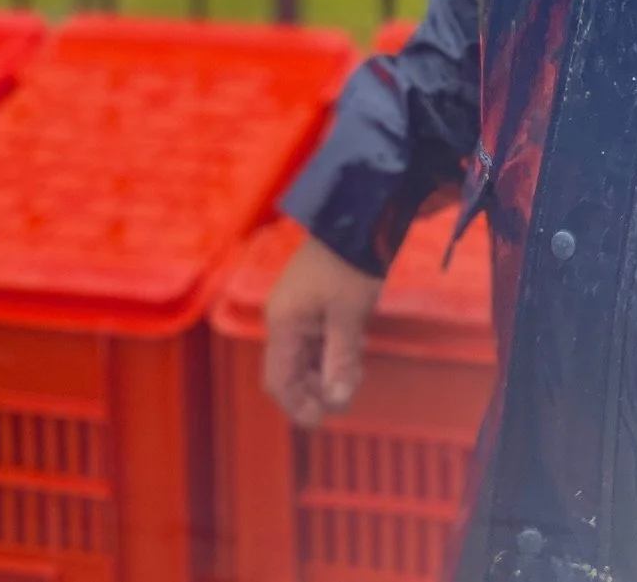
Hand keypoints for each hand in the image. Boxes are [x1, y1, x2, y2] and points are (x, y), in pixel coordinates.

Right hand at [263, 233, 384, 426]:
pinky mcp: (311, 302)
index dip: (297, 405)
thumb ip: (341, 359)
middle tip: (344, 394)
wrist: (358, 217)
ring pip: (303, 357)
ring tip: (352, 374)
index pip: (279, 380)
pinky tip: (351, 353)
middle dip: (313, 389)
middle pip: (289, 371)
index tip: (322, 419)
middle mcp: (283, 318)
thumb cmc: (350, 265)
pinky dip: (329, 353)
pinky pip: (314, 340)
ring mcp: (296, 310)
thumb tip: (337, 400)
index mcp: (284, 322)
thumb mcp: (350, 315)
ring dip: (324, 372)